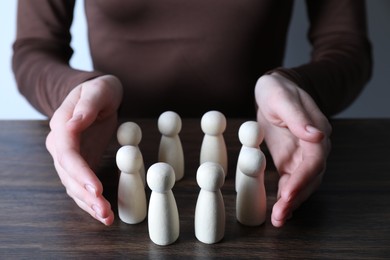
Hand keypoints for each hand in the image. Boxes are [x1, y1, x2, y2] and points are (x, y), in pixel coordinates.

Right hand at [46, 75, 122, 224]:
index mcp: (62, 126)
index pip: (67, 154)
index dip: (80, 172)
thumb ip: (86, 106)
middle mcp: (60, 145)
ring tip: (106, 217)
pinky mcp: (80, 164)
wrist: (99, 95)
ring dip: (88, 204)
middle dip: (86, 195)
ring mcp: (68, 157)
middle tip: (104, 211)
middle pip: (68, 175)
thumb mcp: (98, 91)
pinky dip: (90, 201)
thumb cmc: (99, 90)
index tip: (97, 188)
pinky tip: (102, 214)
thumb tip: (72, 125)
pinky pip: (81, 186)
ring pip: (73, 185)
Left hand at [255, 73, 331, 226]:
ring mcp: (303, 155)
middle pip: (310, 178)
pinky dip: (285, 196)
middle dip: (296, 198)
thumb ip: (298, 117)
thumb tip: (316, 135)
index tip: (287, 194)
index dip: (302, 179)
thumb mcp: (282, 98)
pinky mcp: (290, 160)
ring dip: (292, 203)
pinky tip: (278, 209)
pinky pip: (291, 181)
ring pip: (303, 184)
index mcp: (316, 131)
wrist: (272, 90)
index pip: (314, 160)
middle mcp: (315, 147)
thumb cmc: (277, 90)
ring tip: (278, 219)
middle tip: (280, 216)